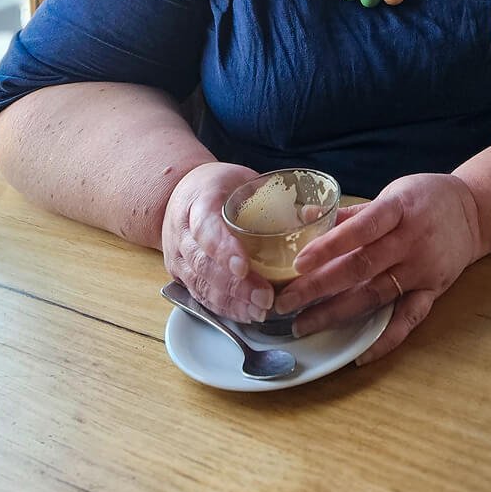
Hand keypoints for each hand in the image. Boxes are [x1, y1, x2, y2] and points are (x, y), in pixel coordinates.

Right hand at [161, 162, 274, 323]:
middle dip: (235, 285)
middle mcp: (182, 231)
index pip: (206, 227)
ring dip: (231, 301)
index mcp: (198, 201)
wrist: (182, 194)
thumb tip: (311, 213)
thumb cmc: (219, 184)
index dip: (223, 249)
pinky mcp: (181, 274)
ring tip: (260, 310)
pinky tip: (246, 314)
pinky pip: (200, 295)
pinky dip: (224, 307)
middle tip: (264, 297)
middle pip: (204, 263)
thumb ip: (269, 194)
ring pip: (201, 284)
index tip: (244, 267)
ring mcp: (179, 255)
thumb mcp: (241, 177)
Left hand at [274, 173, 481, 363]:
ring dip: (337, 313)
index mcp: (399, 210)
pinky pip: (409, 320)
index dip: (330, 246)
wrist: (474, 211)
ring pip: (376, 296)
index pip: (361, 228)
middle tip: (285, 302)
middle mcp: (412, 241)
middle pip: (361, 267)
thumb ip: (352, 213)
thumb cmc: (423, 198)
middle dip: (319, 287)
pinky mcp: (433, 291)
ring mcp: (423, 269)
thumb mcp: (391, 193)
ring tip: (304, 325)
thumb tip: (307, 218)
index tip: (298, 263)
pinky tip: (360, 354)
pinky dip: (385, 339)